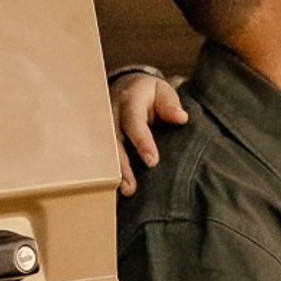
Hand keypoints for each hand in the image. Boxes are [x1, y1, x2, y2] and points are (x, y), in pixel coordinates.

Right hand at [112, 71, 188, 195]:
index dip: (142, 142)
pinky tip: (113, 193)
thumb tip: (181, 118)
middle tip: (129, 187)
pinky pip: (101, 157)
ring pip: (103, 152)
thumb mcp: (162, 91)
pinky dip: (105, 174)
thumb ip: (170, 104)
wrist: (127, 87)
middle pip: (113, 141)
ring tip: (121, 193)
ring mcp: (102, 127)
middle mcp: (111, 114)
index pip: (134, 122)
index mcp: (129, 101)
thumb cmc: (150, 94)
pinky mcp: (99, 138)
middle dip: (121, 165)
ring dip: (112, 174)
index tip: (152, 161)